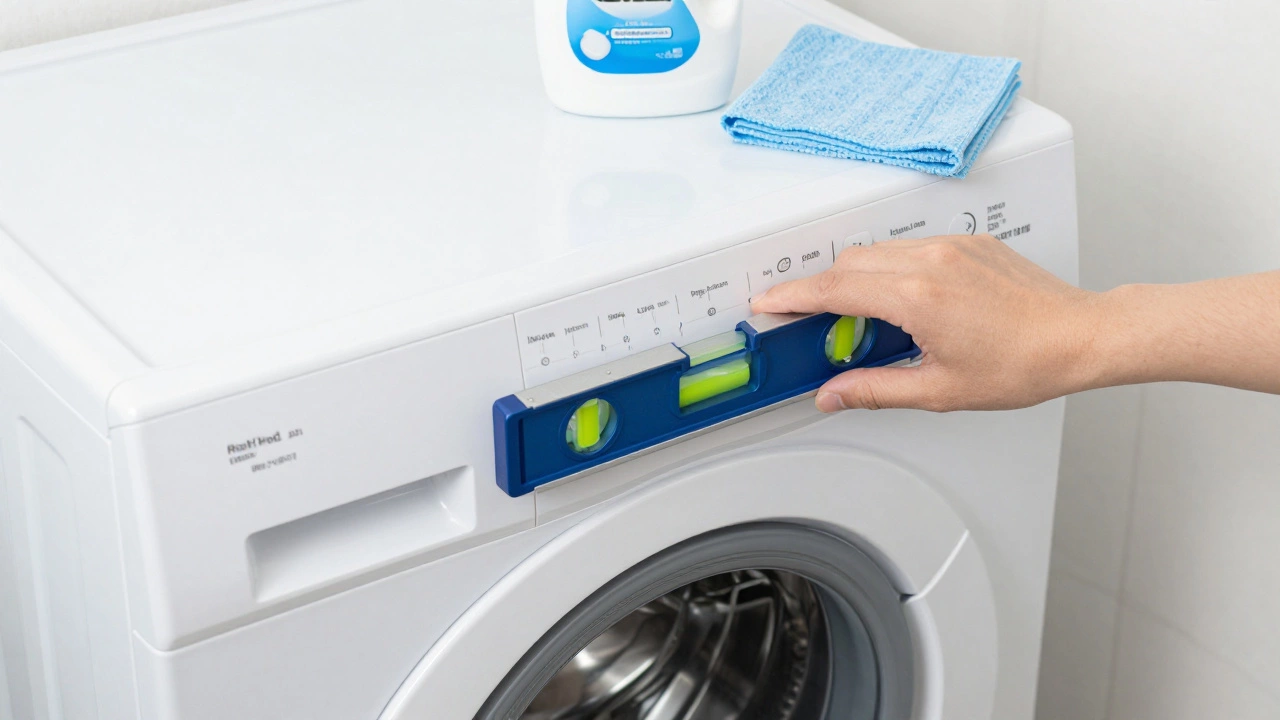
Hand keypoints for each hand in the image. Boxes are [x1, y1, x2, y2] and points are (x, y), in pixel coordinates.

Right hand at [750, 234, 1099, 411]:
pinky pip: (911, 247)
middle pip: (848, 263)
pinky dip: (892, 269)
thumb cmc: (1024, 364)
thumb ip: (874, 390)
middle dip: (821, 288)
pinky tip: (905, 301)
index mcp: (917, 298)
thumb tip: (832, 395)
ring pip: (878, 251)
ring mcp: (950, 246)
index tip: (768, 302)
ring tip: (865, 318)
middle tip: (812, 320)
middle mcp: (930, 261)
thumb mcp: (939, 390)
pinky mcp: (968, 242)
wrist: (1079, 336)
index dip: (792, 295)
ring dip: (857, 277)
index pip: (833, 288)